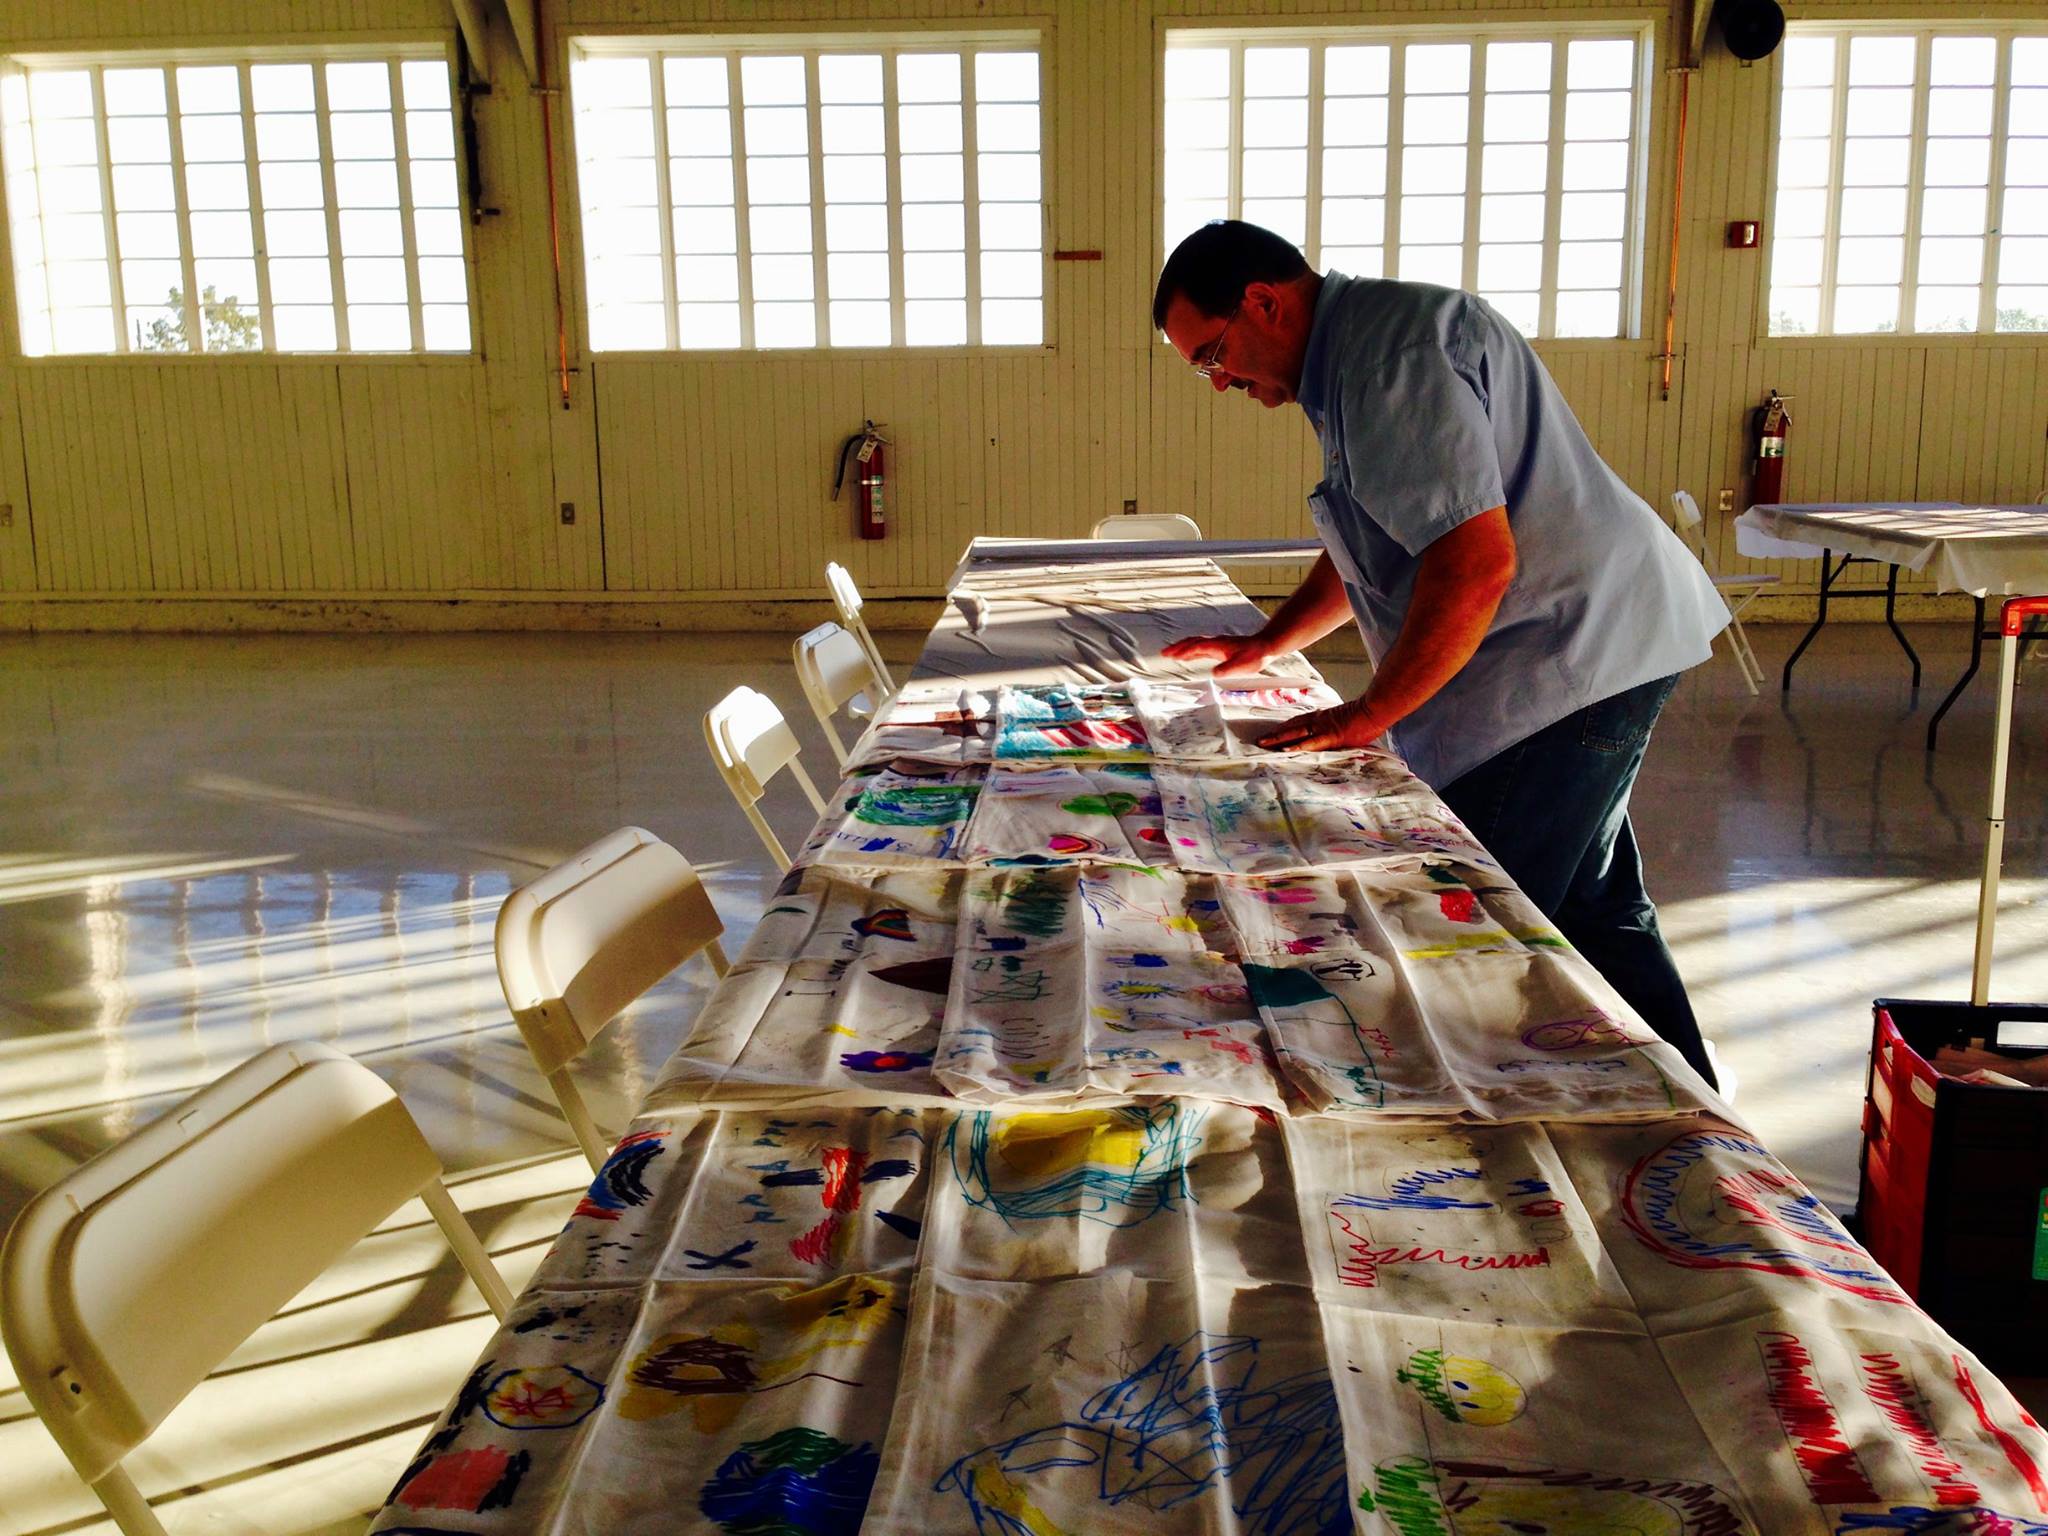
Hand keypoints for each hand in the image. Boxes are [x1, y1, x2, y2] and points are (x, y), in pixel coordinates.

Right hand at [1161, 632, 1274, 675]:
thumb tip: (1214, 673)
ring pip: (1196, 644)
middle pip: (1192, 643)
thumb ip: (1228, 669)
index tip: (1171, 655)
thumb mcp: (1242, 665)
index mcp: (1218, 646)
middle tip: (1164, 653)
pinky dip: (1191, 650)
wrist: (1266, 646)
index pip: (1196, 646)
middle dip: (1177, 647)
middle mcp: (1215, 643)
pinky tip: (1189, 655)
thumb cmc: (1256, 654)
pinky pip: (1201, 647)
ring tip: (1171, 653)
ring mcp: (1218, 645)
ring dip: (1183, 648)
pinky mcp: (1220, 648)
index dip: (1184, 651)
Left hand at [1255, 698, 1386, 752]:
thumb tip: (1344, 732)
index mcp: (1324, 717)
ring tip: (1263, 743)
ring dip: (1278, 738)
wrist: (1376, 709)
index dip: (1286, 727)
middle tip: (1260, 739)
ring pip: (1295, 733)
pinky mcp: (1330, 737)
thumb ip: (1342, 727)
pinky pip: (1310, 743)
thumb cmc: (1369, 715)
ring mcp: (1323, 728)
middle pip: (1293, 727)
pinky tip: (1284, 749)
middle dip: (1276, 733)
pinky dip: (1297, 746)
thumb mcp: (1351, 720)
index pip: (1300, 721)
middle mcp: (1319, 721)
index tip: (1274, 731)